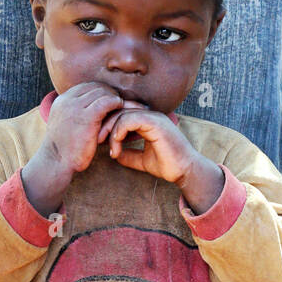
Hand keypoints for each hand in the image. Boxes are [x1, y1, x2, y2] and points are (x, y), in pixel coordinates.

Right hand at [21, 81, 141, 215]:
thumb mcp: (65, 124)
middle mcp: (68, 99)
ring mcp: (76, 106)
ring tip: (126, 107)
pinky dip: (116, 104)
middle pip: (96, 87)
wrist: (56, 162)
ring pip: (103, 92)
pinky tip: (123, 110)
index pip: (87, 87)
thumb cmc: (64, 149)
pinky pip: (107, 102)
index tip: (112, 101)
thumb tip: (94, 110)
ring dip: (116, 99)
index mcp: (62, 100)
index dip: (102, 92)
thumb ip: (76, 113)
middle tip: (123, 102)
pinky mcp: (86, 116)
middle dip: (110, 93)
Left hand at [106, 107, 224, 213]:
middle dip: (105, 125)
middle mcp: (150, 115)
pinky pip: (129, 120)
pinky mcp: (155, 122)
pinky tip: (116, 147)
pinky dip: (119, 132)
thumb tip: (114, 154)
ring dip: (110, 131)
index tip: (100, 141)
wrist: (185, 171)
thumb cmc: (167, 165)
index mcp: (147, 121)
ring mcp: (153, 117)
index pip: (121, 114)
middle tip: (97, 140)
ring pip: (122, 114)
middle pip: (119, 110)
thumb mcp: (142, 160)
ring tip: (108, 147)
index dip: (108, 125)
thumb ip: (128, 155)